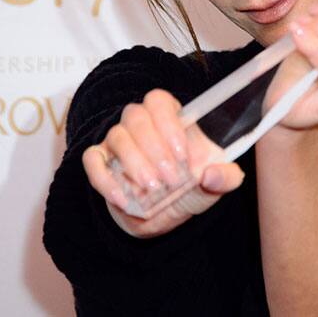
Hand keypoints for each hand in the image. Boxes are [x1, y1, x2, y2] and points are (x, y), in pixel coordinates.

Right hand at [81, 89, 245, 237]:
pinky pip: (92, 160)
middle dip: (154, 148)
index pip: (159, 100)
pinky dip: (104, 179)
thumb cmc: (190, 190)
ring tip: (152, 186)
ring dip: (134, 161)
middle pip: (136, 116)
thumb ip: (225, 178)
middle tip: (170, 177)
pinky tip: (122, 198)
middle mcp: (141, 125)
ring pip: (117, 136)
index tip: (183, 154)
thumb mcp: (215, 186)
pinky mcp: (101, 164)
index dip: (168, 123)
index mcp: (170, 119)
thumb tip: (212, 174)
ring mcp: (118, 143)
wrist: (165, 218)